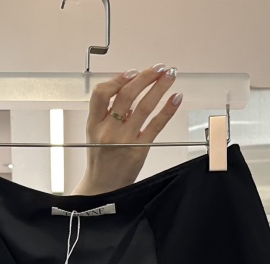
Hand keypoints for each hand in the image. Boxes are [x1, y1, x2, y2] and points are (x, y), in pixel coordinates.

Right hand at [72, 64, 182, 195]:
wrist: (102, 188)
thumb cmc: (100, 159)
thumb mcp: (94, 134)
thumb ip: (108, 113)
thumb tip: (130, 91)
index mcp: (94, 124)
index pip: (101, 93)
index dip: (118, 79)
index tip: (132, 72)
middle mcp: (108, 131)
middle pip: (126, 95)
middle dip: (145, 77)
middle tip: (159, 68)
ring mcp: (124, 140)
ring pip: (144, 107)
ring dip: (159, 87)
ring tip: (170, 76)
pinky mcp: (139, 150)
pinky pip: (156, 126)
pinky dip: (167, 110)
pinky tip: (175, 98)